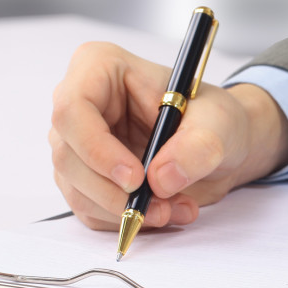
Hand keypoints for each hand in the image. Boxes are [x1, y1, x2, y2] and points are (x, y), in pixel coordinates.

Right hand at [49, 42, 287, 229]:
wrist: (217, 146)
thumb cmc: (212, 118)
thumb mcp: (219, 124)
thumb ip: (197, 147)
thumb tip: (161, 179)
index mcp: (100, 68)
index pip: (72, 108)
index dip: (96, 148)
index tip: (136, 179)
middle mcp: (79, 105)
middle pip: (68, 156)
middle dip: (115, 193)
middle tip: (162, 207)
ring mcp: (77, 144)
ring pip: (76, 189)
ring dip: (124, 211)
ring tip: (175, 209)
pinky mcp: (84, 178)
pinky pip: (89, 209)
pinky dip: (125, 220)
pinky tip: (164, 212)